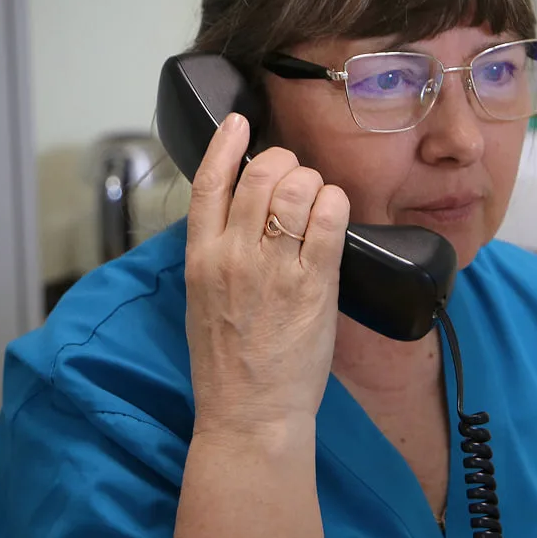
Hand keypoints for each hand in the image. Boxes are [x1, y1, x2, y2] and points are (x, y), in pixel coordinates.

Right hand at [183, 113, 349, 435]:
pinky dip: (335, 204)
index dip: (224, 145)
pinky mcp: (314, 284)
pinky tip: (336, 210)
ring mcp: (274, 268)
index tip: (239, 124)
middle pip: (259, 174)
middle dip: (284, 163)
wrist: (250, 414)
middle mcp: (234, 256)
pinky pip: (329, 220)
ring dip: (313, 181)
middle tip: (295, 178)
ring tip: (317, 198)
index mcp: (200, 259)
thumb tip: (238, 216)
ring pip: (295, 188)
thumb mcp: (202, 301)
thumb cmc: (227, 365)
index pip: (207, 183)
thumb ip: (216, 255)